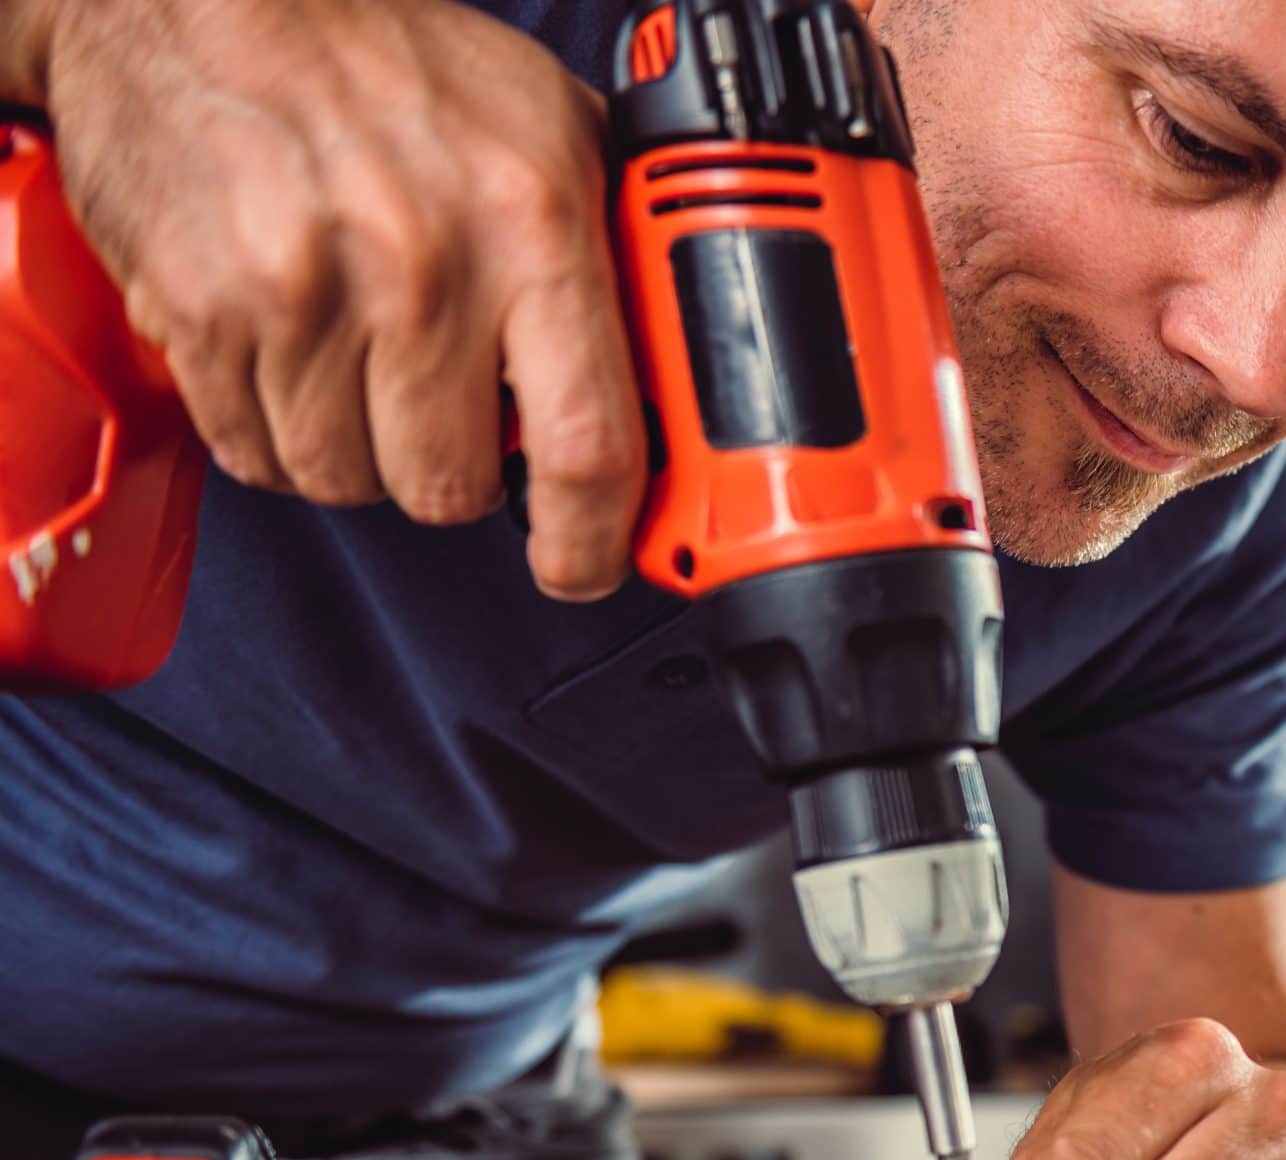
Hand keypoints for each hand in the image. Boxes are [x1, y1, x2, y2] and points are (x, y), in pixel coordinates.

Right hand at [27, 0, 645, 597]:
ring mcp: (301, 293)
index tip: (585, 563)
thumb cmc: (380, 56)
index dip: (593, 541)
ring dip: (358, 449)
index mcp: (528, 223)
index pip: (588, 446)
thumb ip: (611, 247)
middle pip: (452, 487)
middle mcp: (419, 265)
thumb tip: (671, 369)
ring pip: (348, 480)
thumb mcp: (544, 123)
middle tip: (444, 407)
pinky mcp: (199, 312)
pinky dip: (273, 429)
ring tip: (358, 362)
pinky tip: (289, 355)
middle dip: (454, 470)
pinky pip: (254, 453)